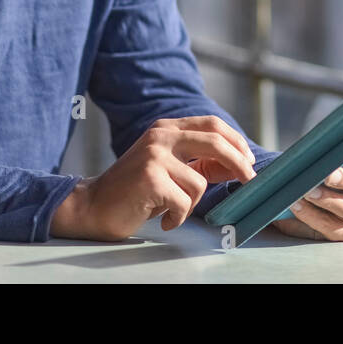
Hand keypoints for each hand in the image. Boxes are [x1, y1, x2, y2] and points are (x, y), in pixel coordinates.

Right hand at [52, 115, 256, 240]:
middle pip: (215, 142)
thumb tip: (238, 166)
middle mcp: (160, 136)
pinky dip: (177, 217)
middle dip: (239, 163)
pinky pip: (184, 202)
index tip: (249, 161)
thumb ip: (199, 162)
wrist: (92, 207)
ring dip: (191, 204)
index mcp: (166, 128)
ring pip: (199, 182)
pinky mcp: (150, 179)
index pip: (212, 124)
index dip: (236, 141)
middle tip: (250, 181)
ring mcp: (154, 156)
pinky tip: (162, 219)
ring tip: (170, 210)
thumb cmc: (135, 190)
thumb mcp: (169, 168)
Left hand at [269, 155, 342, 241]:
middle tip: (327, 175)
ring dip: (326, 199)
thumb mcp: (330, 155)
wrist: (304, 190)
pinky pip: (331, 227)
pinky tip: (297, 204)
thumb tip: (323, 146)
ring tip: (307, 190)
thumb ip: (333, 151)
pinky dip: (311, 215)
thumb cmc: (321, 165)